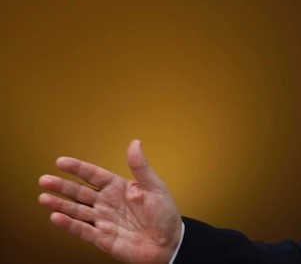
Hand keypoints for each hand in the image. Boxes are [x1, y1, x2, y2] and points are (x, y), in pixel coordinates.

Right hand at [38, 140, 182, 263]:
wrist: (169, 243)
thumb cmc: (165, 215)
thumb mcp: (155, 187)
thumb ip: (141, 167)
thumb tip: (134, 143)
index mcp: (119, 188)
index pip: (94, 175)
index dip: (78, 168)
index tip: (61, 162)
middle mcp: (108, 203)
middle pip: (80, 192)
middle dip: (62, 186)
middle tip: (44, 179)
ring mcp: (103, 220)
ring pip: (77, 210)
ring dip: (60, 204)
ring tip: (44, 198)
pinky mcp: (102, 238)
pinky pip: (83, 230)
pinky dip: (69, 225)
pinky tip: (56, 217)